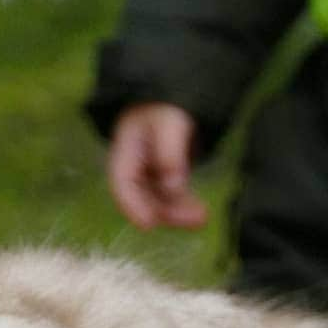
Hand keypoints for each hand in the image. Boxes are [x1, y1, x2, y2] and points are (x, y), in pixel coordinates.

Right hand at [107, 103, 208, 230]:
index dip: (133, 207)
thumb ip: (169, 152)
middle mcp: (134, 172)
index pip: (123, 184)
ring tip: (204, 217)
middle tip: (194, 219)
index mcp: (125, 154)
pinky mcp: (164, 183)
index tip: (149, 224)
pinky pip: (173, 201)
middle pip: (145, 200)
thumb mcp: (168, 122)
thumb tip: (173, 186)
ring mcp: (149, 180)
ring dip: (180, 214)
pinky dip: (186, 208)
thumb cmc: (164, 107)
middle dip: (168, 213)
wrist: (172, 103)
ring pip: (161, 204)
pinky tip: (202, 215)